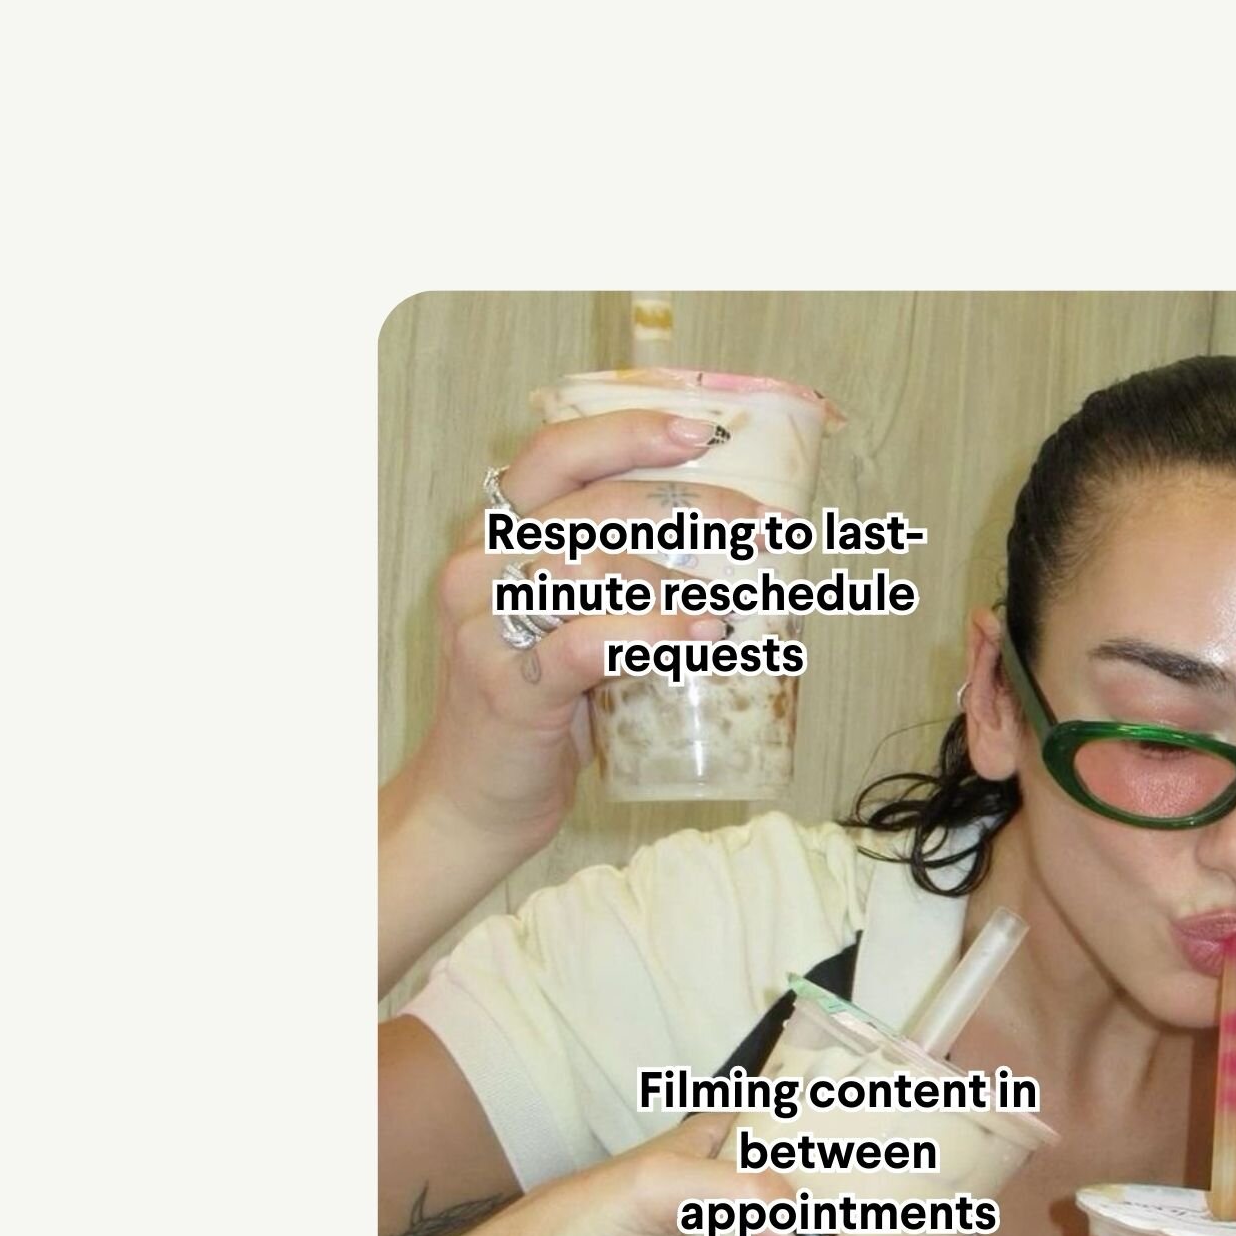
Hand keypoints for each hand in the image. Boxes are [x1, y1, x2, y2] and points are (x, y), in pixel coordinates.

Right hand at [403, 409, 758, 863]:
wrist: (475, 801)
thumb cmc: (535, 710)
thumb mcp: (566, 625)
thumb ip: (614, 581)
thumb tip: (725, 552)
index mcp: (492, 539)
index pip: (556, 456)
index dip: (629, 434)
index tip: (702, 434)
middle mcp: (480, 570)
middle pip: (592, 507)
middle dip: (690, 506)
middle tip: (761, 525)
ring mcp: (487, 628)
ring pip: (593, 569)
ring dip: (683, 579)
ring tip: (740, 600)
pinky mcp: (509, 688)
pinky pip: (589, 642)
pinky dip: (656, 633)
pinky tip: (706, 636)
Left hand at [426, 1112, 827, 1235]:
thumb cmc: (574, 1230)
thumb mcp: (656, 1186)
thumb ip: (736, 1195)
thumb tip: (814, 1232)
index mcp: (690, 1158)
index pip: (759, 1130)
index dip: (805, 1134)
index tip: (865, 1148)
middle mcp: (695, 1209)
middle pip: (773, 1208)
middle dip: (817, 1221)